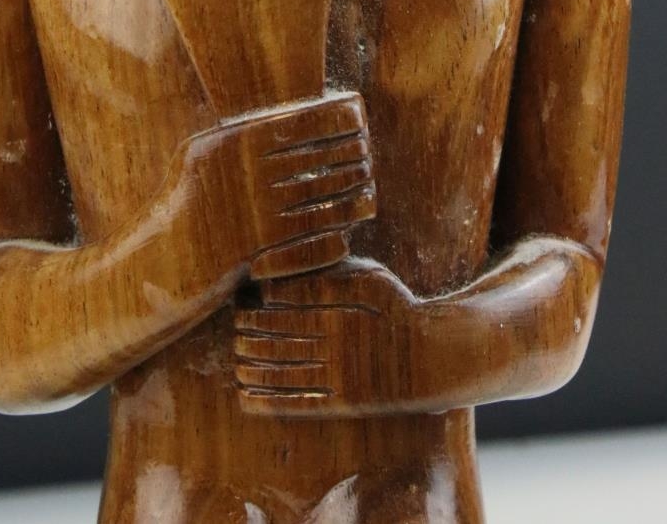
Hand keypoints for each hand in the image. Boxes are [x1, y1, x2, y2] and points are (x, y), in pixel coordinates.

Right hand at [178, 93, 375, 283]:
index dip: (336, 118)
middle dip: (350, 150)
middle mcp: (247, 174)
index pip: (301, 122)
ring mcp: (256, 215)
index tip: (358, 117)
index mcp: (234, 142)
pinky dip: (339, 224)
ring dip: (351, 186)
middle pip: (316, 157)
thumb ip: (245, 133)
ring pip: (321, 194)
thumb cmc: (185, 200)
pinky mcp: (265, 253)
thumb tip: (297, 113)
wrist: (162, 262)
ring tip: (367, 179)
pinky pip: (314, 234)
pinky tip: (353, 220)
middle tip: (368, 148)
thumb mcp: (202, 154)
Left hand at [233, 257, 422, 415]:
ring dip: (250, 362)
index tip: (241, 298)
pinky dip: (266, 398)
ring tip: (236, 355)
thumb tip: (279, 265)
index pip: (283, 300)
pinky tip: (245, 394)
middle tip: (235, 324)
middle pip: (276, 331)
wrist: (432, 356)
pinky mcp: (340, 402)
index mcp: (339, 303)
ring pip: (280, 366)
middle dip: (248, 329)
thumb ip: (327, 271)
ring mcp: (337, 371)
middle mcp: (334, 337)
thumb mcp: (367, 276)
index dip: (256, 301)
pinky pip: (295, 401)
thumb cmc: (394, 307)